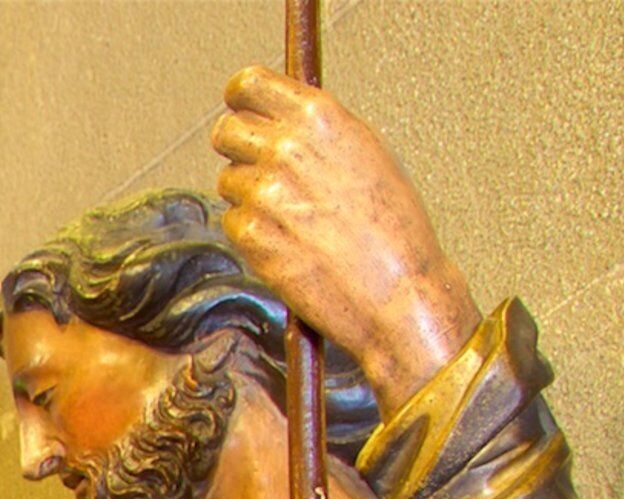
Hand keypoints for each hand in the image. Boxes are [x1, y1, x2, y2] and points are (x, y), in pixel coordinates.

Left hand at [208, 70, 480, 406]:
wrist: (397, 289)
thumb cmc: (394, 226)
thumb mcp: (366, 151)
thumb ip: (318, 129)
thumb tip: (281, 117)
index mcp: (319, 117)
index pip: (247, 85)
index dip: (240, 99)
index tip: (241, 108)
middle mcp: (286, 149)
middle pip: (226, 132)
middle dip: (240, 148)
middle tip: (264, 168)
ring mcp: (264, 192)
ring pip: (229, 181)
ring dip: (250, 196)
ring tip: (293, 215)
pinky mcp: (250, 234)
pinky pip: (233, 221)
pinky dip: (253, 232)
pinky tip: (289, 241)